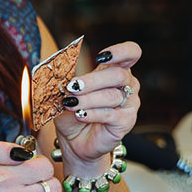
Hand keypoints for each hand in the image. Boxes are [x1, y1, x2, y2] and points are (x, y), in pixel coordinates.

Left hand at [54, 41, 141, 163]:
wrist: (75, 141)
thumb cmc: (72, 112)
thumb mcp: (66, 92)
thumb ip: (67, 80)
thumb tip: (60, 73)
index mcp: (116, 70)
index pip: (131, 52)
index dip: (120, 51)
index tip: (100, 57)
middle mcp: (128, 85)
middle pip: (119, 74)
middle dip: (93, 80)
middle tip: (73, 86)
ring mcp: (130, 103)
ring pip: (112, 96)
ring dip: (88, 99)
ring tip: (70, 103)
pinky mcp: (126, 121)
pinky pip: (110, 114)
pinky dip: (92, 113)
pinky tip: (79, 115)